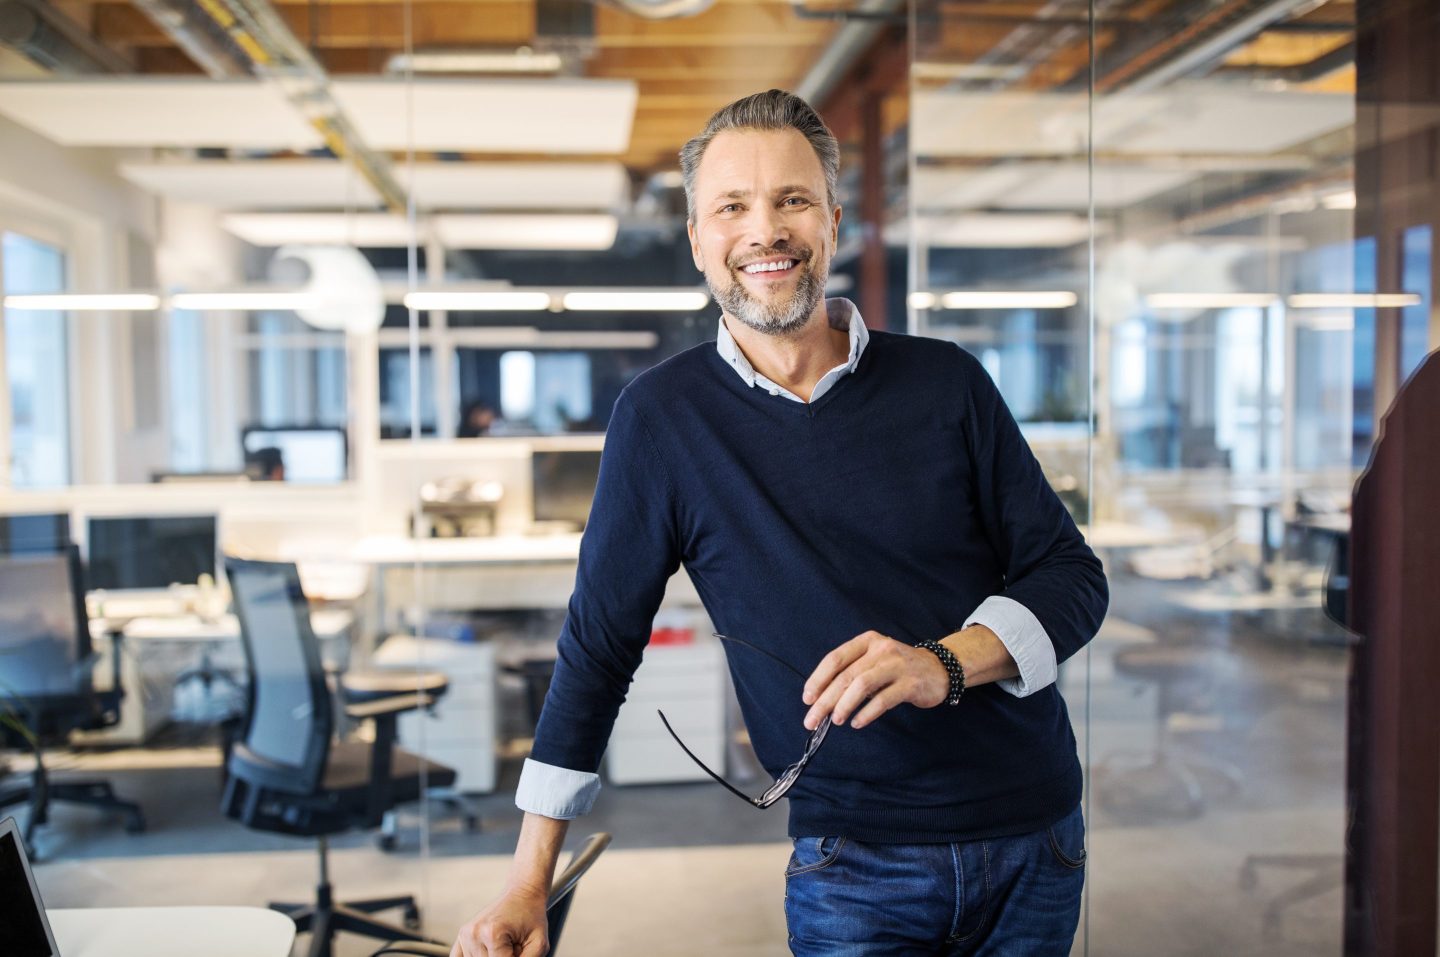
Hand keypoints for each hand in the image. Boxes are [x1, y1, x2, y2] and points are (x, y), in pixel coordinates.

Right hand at [451, 886, 549, 956]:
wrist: (522, 894)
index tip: (519, 948)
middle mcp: (474, 933)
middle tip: (513, 945)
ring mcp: (465, 934)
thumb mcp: (539, 944)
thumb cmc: (532, 916)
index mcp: (492, 933)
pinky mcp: (462, 935)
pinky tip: (487, 951)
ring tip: (503, 945)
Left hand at [802, 630, 948, 730]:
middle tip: (812, 719)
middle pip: (846, 675)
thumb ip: (852, 672)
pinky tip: (857, 722)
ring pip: (862, 685)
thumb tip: (822, 698)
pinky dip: (867, 713)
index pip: (835, 659)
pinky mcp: (910, 683)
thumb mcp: (874, 660)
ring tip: (835, 721)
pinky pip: (883, 699)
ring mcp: (897, 665)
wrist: (939, 669)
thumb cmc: (898, 668)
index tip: (807, 698)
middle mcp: (881, 649)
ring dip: (844, 705)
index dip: (818, 679)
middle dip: (825, 700)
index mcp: (867, 641)